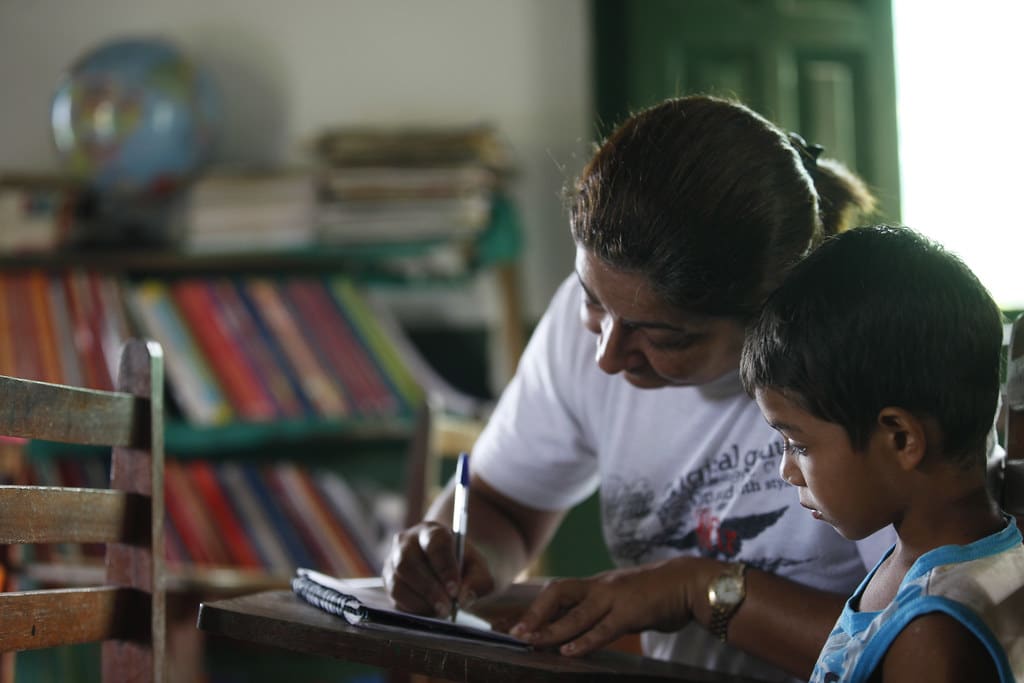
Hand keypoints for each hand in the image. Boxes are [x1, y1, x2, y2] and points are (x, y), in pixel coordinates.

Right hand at [382, 520, 495, 617]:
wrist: (445, 564)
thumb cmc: (462, 564)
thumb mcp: (478, 568)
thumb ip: (477, 581)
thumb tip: (463, 598)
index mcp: (432, 530)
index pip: (434, 544)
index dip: (444, 567)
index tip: (455, 589)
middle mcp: (407, 541)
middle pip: (409, 562)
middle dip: (429, 588)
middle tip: (447, 607)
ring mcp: (392, 559)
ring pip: (397, 580)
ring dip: (419, 600)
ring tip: (440, 612)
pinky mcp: (387, 580)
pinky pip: (393, 596)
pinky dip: (411, 607)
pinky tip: (428, 612)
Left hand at [509, 557, 714, 655]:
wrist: (689, 583)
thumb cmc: (656, 594)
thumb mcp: (623, 599)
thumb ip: (601, 610)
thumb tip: (576, 626)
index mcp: (598, 584)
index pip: (559, 590)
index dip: (537, 607)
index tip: (517, 624)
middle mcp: (601, 586)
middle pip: (559, 592)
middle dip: (536, 613)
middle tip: (516, 633)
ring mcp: (615, 597)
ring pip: (576, 613)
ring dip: (552, 629)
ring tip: (532, 642)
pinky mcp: (632, 611)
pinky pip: (604, 628)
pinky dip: (585, 641)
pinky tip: (569, 652)